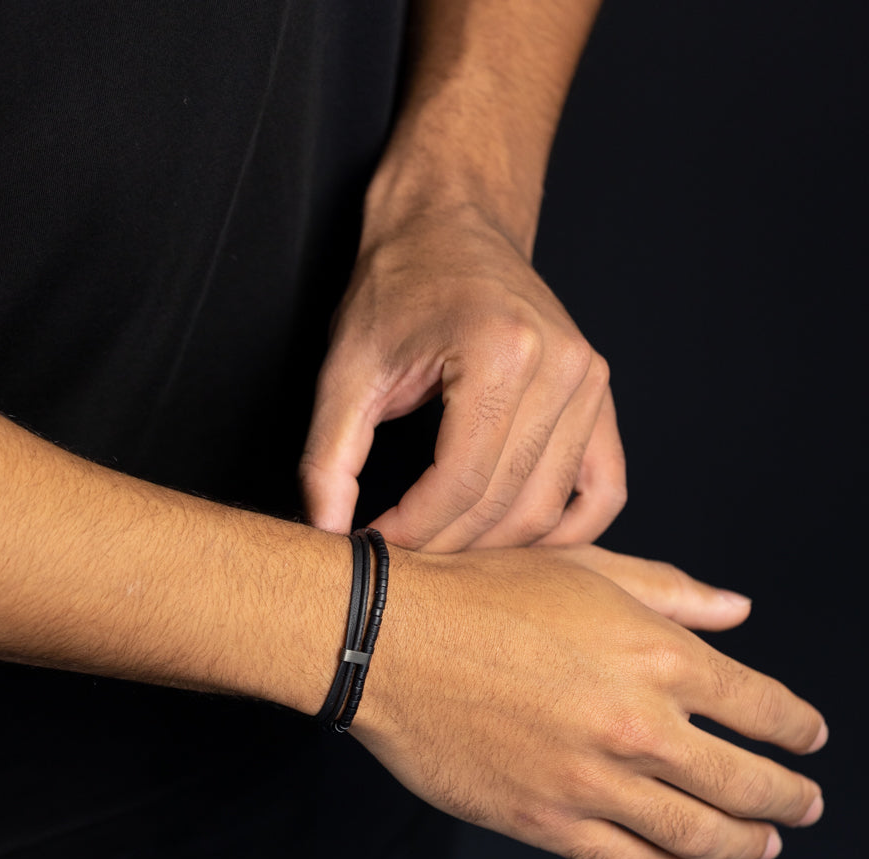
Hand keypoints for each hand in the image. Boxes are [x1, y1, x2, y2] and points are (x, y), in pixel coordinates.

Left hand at [299, 204, 625, 552]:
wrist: (452, 224)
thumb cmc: (399, 285)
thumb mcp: (346, 368)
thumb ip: (329, 457)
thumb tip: (328, 534)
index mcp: (501, 351)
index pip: (460, 482)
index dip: (413, 530)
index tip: (375, 546)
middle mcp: (561, 367)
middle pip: (507, 503)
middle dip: (447, 545)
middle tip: (403, 559)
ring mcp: (591, 384)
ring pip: (551, 510)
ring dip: (496, 548)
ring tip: (444, 550)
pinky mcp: (601, 398)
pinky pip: (604, 491)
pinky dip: (567, 531)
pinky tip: (519, 544)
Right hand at [354, 543, 825, 858]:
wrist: (389, 643)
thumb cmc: (477, 593)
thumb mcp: (582, 566)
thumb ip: (668, 590)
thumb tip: (737, 610)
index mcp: (657, 653)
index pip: (760, 705)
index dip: (797, 728)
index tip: (809, 739)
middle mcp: (639, 723)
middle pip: (744, 781)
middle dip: (788, 798)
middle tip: (804, 806)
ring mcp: (594, 780)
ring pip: (696, 834)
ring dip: (742, 844)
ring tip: (761, 846)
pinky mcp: (547, 822)